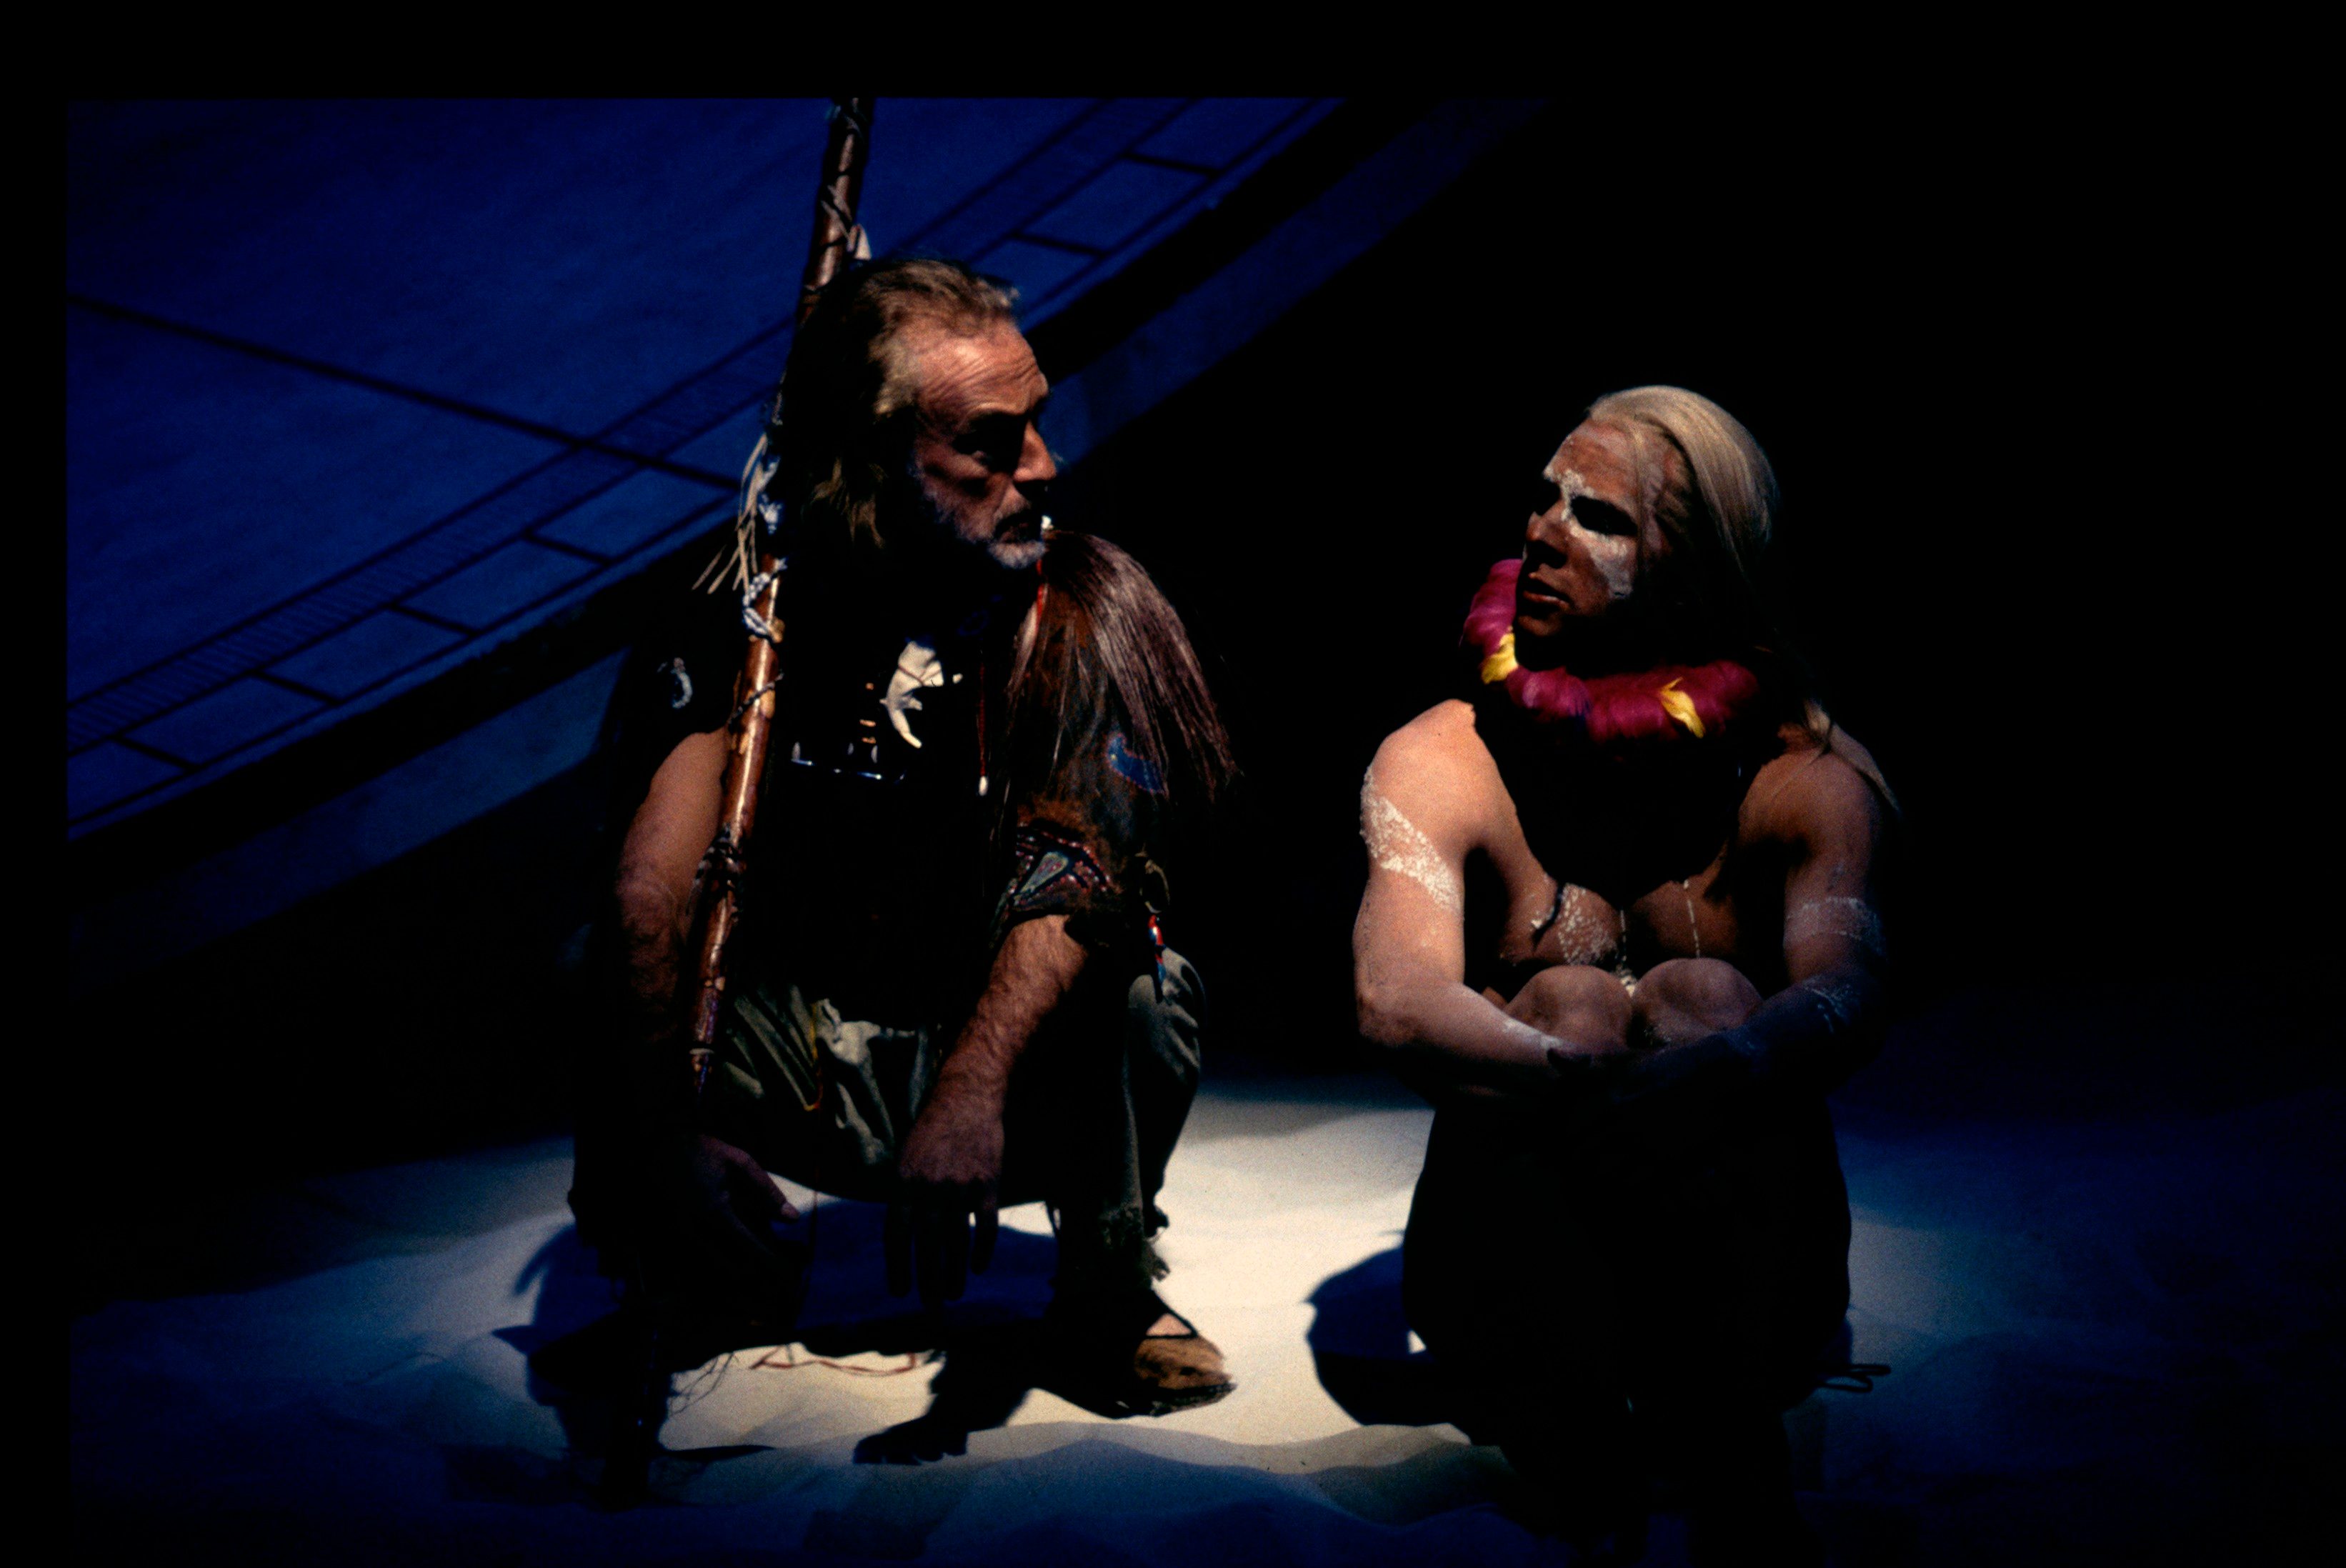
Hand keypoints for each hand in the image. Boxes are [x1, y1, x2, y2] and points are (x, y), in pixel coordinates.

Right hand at [653, 1133, 801, 1288]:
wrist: (651, 1147)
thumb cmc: (699, 1150)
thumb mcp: (739, 1162)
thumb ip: (766, 1191)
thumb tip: (793, 1219)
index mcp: (715, 1213)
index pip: (749, 1249)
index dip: (770, 1264)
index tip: (788, 1275)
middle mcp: (695, 1231)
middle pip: (730, 1269)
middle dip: (754, 1275)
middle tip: (774, 1276)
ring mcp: (678, 1237)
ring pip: (711, 1268)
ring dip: (735, 1273)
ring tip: (756, 1270)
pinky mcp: (667, 1237)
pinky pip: (695, 1260)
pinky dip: (716, 1265)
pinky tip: (729, 1258)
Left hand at [887, 1080, 1004, 1309]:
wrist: (966, 1100)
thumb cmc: (931, 1132)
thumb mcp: (905, 1158)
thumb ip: (901, 1195)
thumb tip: (899, 1237)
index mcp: (904, 1182)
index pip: (896, 1234)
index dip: (897, 1266)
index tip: (899, 1291)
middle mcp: (930, 1187)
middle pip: (927, 1245)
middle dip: (927, 1280)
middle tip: (929, 1306)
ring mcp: (960, 1186)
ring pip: (956, 1241)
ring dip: (953, 1273)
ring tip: (952, 1295)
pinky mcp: (987, 1183)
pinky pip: (984, 1225)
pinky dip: (982, 1250)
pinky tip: (978, 1267)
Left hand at [1562, 1033, 1754, 1175]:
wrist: (1718, 1081)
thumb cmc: (1669, 1068)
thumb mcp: (1628, 1063)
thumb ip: (1588, 1065)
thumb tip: (1550, 1054)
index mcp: (1611, 1105)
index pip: (1572, 1138)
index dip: (1565, 1151)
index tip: (1564, 1157)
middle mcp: (1624, 1129)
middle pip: (1584, 1163)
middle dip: (1577, 1171)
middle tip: (1578, 1177)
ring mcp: (1647, 1147)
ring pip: (1608, 1178)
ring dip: (1600, 1184)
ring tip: (1599, 1187)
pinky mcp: (1669, 1162)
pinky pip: (1636, 1187)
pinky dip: (1626, 1191)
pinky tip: (1626, 1189)